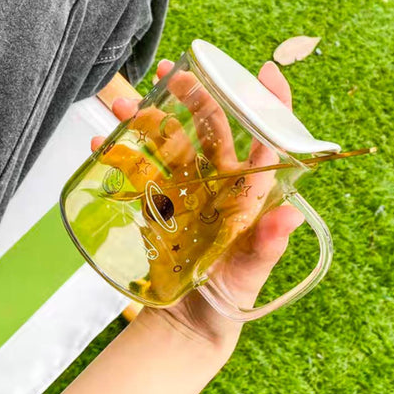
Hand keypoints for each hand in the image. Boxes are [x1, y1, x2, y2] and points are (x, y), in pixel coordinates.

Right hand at [91, 60, 303, 356]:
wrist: (188, 321)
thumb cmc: (228, 297)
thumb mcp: (249, 274)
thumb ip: (267, 246)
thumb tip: (291, 216)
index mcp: (249, 193)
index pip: (267, 141)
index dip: (270, 106)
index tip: (265, 71)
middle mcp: (220, 184)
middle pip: (211, 130)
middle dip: (195, 98)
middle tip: (172, 76)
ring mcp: (187, 191)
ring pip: (170, 143)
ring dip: (147, 121)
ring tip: (121, 105)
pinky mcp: (158, 203)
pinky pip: (140, 171)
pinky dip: (120, 155)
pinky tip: (102, 143)